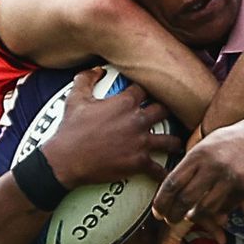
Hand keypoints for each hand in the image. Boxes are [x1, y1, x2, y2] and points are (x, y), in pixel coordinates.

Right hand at [43, 68, 181, 187]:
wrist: (66, 160)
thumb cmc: (70, 129)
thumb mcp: (75, 98)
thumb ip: (86, 79)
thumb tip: (97, 69)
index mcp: (125, 102)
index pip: (145, 89)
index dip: (148, 90)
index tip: (150, 92)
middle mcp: (138, 120)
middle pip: (164, 110)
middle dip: (167, 111)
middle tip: (170, 115)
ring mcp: (141, 142)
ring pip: (169, 140)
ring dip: (174, 141)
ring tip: (178, 143)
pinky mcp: (139, 163)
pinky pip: (158, 168)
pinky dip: (163, 172)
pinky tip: (167, 174)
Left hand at [151, 115, 243, 226]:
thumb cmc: (231, 142)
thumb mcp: (206, 145)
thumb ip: (190, 166)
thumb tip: (171, 192)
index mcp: (199, 153)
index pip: (173, 182)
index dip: (162, 201)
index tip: (157, 211)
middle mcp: (214, 166)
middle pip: (186, 199)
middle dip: (174, 214)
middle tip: (170, 219)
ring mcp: (231, 179)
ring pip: (205, 209)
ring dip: (194, 217)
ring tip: (189, 217)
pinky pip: (225, 208)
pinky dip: (216, 212)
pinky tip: (212, 210)